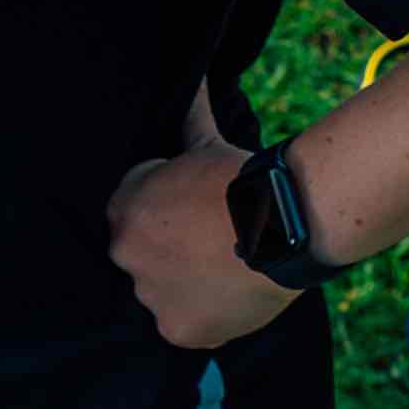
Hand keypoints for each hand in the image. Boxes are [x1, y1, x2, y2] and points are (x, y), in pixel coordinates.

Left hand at [105, 139, 301, 351]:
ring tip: (227, 268)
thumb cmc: (247, 180)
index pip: (133, 215)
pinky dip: (207, 314)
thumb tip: (195, 79)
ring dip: (187, 284)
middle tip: (213, 243)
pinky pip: (187, 324)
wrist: (284, 224)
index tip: (197, 212)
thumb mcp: (207, 143)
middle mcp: (126, 254)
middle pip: (145, 258)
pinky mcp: (179, 329)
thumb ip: (188, 118)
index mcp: (124, 209)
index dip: (167, 212)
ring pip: (164, 293)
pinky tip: (231, 293)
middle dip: (171, 251)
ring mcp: (151, 295)